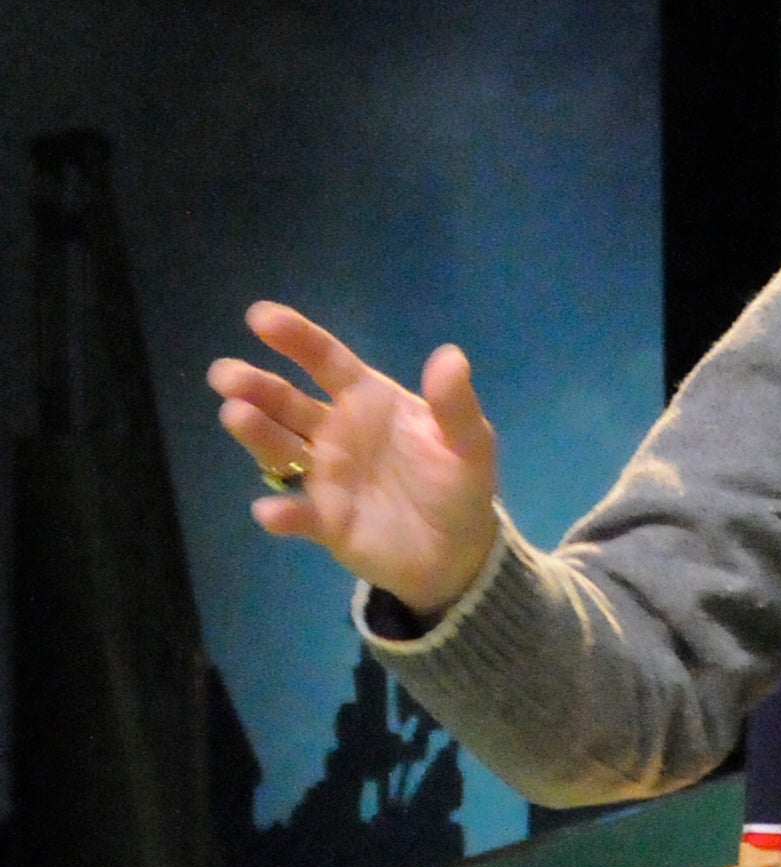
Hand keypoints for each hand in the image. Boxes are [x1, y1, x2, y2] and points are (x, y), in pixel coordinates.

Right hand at [206, 303, 502, 615]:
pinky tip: (271, 511)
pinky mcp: (324, 521)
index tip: (259, 317)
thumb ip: (455, 404)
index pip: (326, 362)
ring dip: (257, 433)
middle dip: (256, 386)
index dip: (296, 338)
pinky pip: (298, 515)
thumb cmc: (457, 484)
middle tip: (226, 375)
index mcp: (368, 401)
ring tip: (236, 415)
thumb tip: (450, 355)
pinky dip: (282, 513)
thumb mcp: (469, 443)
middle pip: (287, 403)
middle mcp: (335, 432)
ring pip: (280, 449)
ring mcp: (324, 476)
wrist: (459, 550)